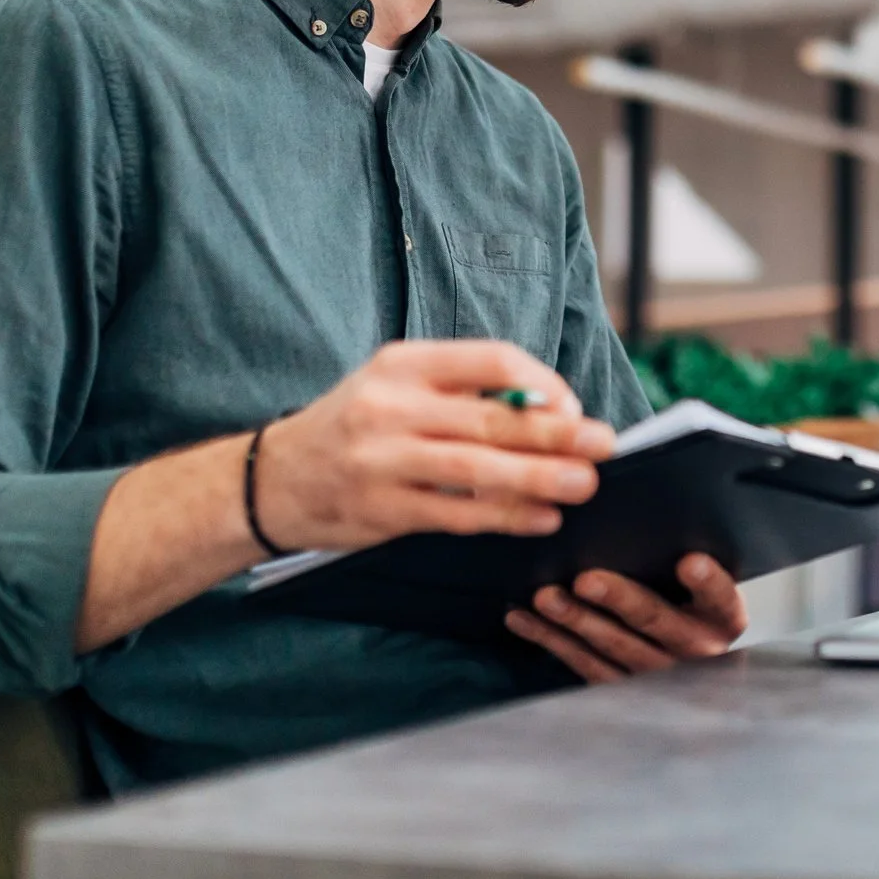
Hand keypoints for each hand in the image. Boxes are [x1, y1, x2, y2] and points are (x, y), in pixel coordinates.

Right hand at [253, 340, 614, 553]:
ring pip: (479, 468)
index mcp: (404, 363)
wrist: (273, 479)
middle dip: (558, 432)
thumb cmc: (354, 426)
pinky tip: (540, 518)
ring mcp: (383, 459)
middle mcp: (392, 406)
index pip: (492, 360)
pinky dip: (505, 517)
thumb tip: (552, 408)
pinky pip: (458, 513)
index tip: (572, 405)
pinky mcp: (381, 509)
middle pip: (493, 416)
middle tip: (605, 444)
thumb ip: (462, 391)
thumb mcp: (397, 385)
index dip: (542, 382)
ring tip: (584, 484)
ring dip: (540, 477)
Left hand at [503, 553, 747, 683]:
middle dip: (619, 599)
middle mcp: (696, 648)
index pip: (721, 597)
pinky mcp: (623, 687)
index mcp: (722, 617)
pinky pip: (584, 664)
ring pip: (613, 646)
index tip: (689, 561)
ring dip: (575, 620)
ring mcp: (659, 672)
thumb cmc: (691, 605)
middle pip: (656, 620)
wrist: (690, 668)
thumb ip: (687, 560)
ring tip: (546, 597)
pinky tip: (526, 618)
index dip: (707, 581)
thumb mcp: (702, 587)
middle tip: (586, 579)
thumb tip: (646, 506)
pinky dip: (552, 640)